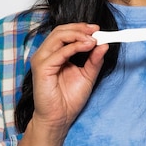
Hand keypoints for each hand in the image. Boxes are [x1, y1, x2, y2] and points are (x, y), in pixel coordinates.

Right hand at [28, 23, 108, 137]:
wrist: (60, 118)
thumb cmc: (69, 98)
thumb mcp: (88, 75)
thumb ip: (94, 60)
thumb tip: (104, 44)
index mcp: (55, 54)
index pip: (65, 33)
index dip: (81, 28)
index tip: (98, 29)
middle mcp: (46, 54)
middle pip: (60, 31)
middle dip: (80, 28)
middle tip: (96, 31)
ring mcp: (42, 60)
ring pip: (58, 36)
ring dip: (78, 34)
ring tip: (93, 39)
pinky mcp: (41, 68)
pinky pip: (59, 52)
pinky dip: (75, 46)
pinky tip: (87, 46)